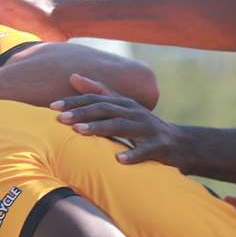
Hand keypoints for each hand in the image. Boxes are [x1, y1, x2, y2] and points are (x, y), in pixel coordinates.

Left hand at [52, 74, 189, 168]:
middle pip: (106, 109)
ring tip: (79, 132)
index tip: (52, 106)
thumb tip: (72, 76)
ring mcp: (148, 129)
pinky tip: (118, 160)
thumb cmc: (146, 127)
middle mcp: (135, 113)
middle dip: (82, 112)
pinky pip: (145, 151)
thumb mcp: (124, 108)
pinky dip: (132, 155)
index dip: (75, 101)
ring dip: (100, 128)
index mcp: (125, 104)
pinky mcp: (160, 147)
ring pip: (121, 126)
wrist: (183, 144)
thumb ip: (100, 93)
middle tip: (60, 118)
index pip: (97, 98)